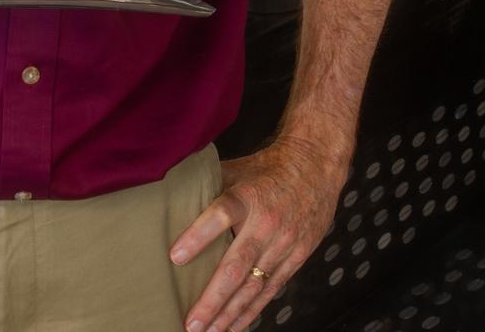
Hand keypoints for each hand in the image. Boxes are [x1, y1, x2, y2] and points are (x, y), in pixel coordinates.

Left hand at [170, 137, 347, 331]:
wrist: (315, 168)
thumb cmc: (267, 168)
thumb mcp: (236, 169)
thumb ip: (207, 185)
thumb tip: (169, 195)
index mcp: (247, 196)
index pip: (221, 215)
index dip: (198, 236)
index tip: (176, 257)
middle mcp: (266, 224)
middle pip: (236, 266)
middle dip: (213, 298)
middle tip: (191, 322)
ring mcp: (283, 245)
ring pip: (253, 287)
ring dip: (229, 313)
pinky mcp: (295, 259)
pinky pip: (271, 291)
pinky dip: (252, 311)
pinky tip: (234, 326)